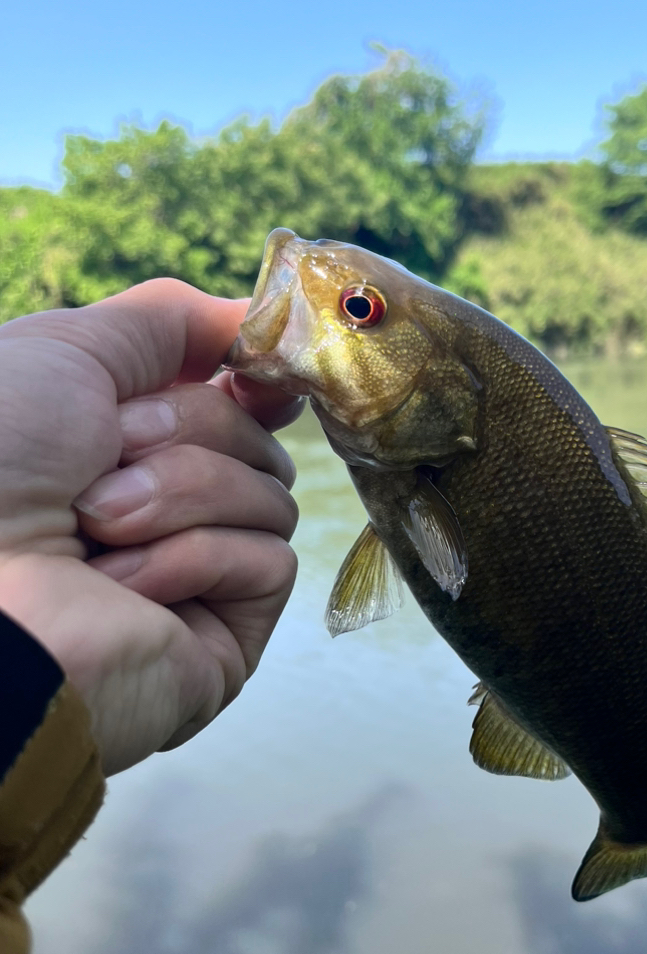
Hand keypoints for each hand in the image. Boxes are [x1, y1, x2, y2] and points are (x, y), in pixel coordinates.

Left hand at [0, 279, 303, 774]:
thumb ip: (169, 320)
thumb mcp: (69, 349)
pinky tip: (123, 584)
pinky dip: (196, 558)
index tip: (256, 369)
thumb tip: (254, 318)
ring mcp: (195, 576)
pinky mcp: (223, 636)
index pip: (232, 401)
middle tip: (106, 459)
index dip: (252, 379)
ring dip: (181, 494)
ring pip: (270, 495)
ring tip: (97, 527)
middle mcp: (161, 509)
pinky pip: (268, 561)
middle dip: (187, 431)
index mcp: (121, 444)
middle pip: (256, 438)